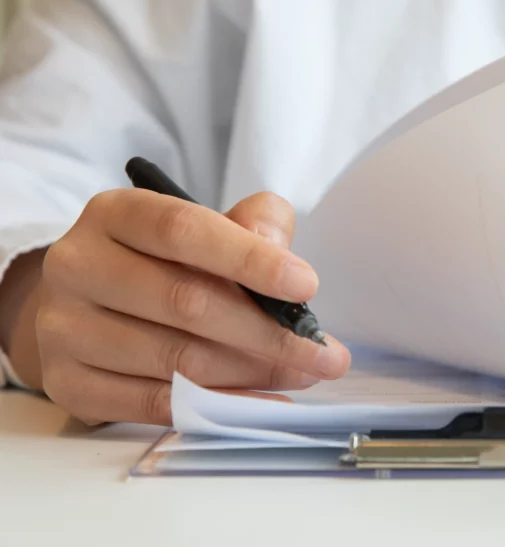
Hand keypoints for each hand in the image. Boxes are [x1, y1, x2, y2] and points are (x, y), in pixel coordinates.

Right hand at [30, 189, 349, 425]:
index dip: (249, 259)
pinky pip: (154, 404)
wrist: (86, 307)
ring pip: (176, 360)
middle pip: (185, 302)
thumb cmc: (164, 262)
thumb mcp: (208, 226)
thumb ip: (254, 222)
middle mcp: (78, 266)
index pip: (183, 230)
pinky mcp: (68, 384)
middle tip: (324, 352)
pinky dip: (217, 406)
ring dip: (252, 373)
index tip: (306, 285)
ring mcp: (64, 328)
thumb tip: (281, 252)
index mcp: (114, 214)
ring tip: (302, 373)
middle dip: (268, 332)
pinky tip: (262, 402)